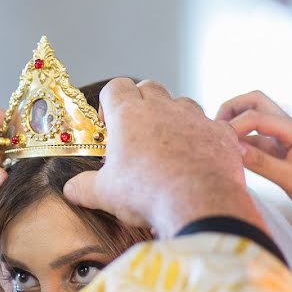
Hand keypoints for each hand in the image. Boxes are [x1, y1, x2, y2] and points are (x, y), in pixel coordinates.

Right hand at [63, 79, 263, 236]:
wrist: (199, 204)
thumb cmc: (147, 194)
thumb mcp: (103, 194)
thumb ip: (83, 187)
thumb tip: (70, 189)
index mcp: (129, 114)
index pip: (115, 87)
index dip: (109, 102)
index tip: (109, 125)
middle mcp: (162, 107)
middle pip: (149, 86)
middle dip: (141, 102)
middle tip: (136, 132)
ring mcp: (195, 117)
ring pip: (181, 102)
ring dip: (172, 116)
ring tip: (167, 145)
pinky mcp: (221, 132)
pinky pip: (210, 125)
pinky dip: (202, 136)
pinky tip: (197, 157)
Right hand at [216, 90, 291, 217]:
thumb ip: (261, 163)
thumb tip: (233, 148)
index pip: (256, 117)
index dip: (234, 126)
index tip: (220, 143)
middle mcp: (289, 128)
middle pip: (255, 102)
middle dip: (232, 109)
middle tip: (215, 128)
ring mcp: (285, 137)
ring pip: (255, 118)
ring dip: (237, 124)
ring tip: (220, 141)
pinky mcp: (282, 149)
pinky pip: (258, 139)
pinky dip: (243, 142)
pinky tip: (233, 155)